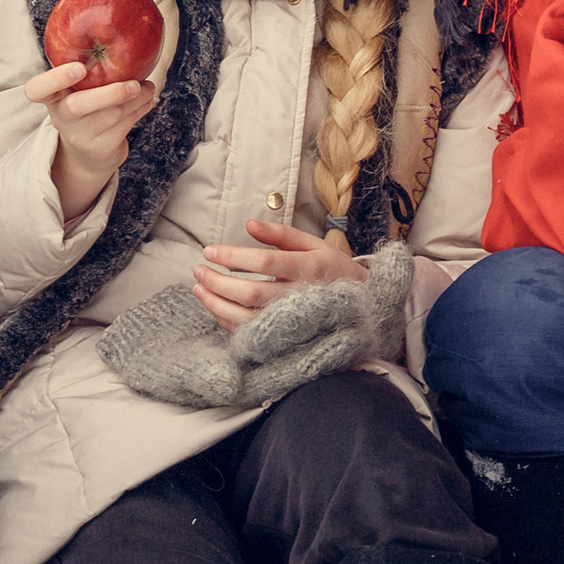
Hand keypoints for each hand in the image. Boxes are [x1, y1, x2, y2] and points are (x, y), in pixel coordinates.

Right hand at [26, 60, 156, 221]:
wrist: (87, 152)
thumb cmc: (83, 105)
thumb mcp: (76, 88)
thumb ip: (88, 65)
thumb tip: (120, 30)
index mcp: (51, 97)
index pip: (37, 89)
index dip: (55, 79)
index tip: (78, 68)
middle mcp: (61, 117)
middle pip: (77, 106)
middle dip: (108, 94)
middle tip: (133, 84)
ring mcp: (80, 135)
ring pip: (111, 115)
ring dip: (136, 99)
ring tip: (148, 87)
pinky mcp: (101, 148)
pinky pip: (124, 125)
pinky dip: (140, 109)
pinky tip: (147, 99)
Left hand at [193, 218, 367, 331]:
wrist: (364, 310)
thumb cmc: (335, 271)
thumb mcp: (315, 245)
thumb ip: (281, 234)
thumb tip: (249, 225)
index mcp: (309, 269)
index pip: (264, 262)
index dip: (234, 256)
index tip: (209, 250)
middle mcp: (301, 298)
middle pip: (251, 292)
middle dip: (218, 282)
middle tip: (198, 270)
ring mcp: (293, 323)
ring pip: (247, 318)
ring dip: (217, 304)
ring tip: (198, 289)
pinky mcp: (286, 339)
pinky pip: (251, 334)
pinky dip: (228, 321)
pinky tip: (215, 307)